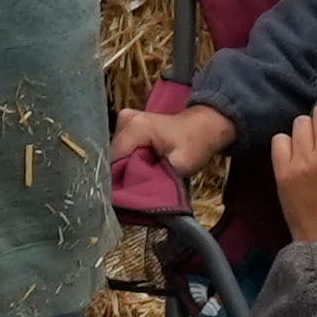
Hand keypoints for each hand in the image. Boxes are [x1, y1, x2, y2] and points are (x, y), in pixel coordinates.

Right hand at [112, 98, 231, 217]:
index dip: (118, 180)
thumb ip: (155, 179)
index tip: (128, 196)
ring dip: (125, 168)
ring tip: (141, 179)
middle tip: (138, 188)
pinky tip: (140, 168)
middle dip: (122, 174)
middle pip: (113, 156)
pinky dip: (129, 161)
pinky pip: (121, 149)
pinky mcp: (126, 124)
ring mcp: (124, 120)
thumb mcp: (180, 166)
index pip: (113, 159)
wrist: (203, 127)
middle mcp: (124, 120)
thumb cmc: (195, 145)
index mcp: (135, 127)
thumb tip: (134, 195)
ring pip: (116, 154)